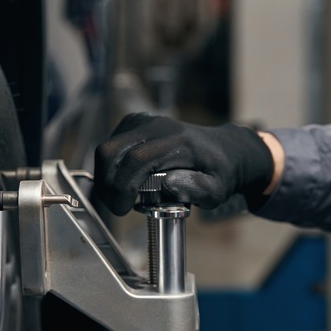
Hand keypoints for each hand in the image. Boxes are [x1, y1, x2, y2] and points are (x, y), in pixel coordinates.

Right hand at [93, 113, 275, 214]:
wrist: (224, 149)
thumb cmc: (219, 172)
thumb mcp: (217, 190)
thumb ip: (196, 189)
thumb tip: (167, 184)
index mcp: (178, 141)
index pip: (137, 160)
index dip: (122, 187)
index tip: (123, 209)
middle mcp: (157, 125)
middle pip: (111, 151)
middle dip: (107, 184)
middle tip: (117, 207)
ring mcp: (143, 121)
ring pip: (106, 149)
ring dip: (106, 178)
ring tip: (121, 197)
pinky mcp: (134, 123)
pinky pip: (110, 146)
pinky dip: (110, 168)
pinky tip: (125, 181)